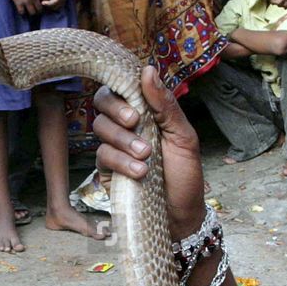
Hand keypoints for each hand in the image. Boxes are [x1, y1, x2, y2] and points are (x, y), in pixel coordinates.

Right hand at [6, 0, 49, 15]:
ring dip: (32, 12)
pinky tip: (22, 11)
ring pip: (32, 12)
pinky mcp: (19, 3)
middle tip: (37, 10)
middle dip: (39, 10)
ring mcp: (26, 1)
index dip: (46, 1)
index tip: (44, 2)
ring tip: (30, 12)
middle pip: (40, 8)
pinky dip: (22, 12)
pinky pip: (22, 12)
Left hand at [41, 0, 72, 9]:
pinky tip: (46, 2)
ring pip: (56, 8)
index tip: (42, 2)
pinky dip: (51, 6)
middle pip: (56, 7)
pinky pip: (57, 6)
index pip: (56, 1)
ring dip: (49, 7)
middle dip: (48, 7)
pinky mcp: (63, 0)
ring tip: (42, 3)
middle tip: (40, 3)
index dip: (49, 4)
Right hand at [93, 66, 205, 238]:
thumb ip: (165, 105)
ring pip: (101, 129)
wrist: (182, 216)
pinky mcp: (107, 170)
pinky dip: (120, 161)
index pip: (123, 87)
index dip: (121, 85)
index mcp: (147, 112)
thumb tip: (148, 70)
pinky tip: (139, 171)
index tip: (133, 92)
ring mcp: (115, 147)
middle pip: (103, 102)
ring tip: (146, 155)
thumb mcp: (183, 137)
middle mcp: (127, 126)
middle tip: (134, 120)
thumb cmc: (185, 175)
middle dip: (117, 109)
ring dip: (123, 139)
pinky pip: (102, 155)